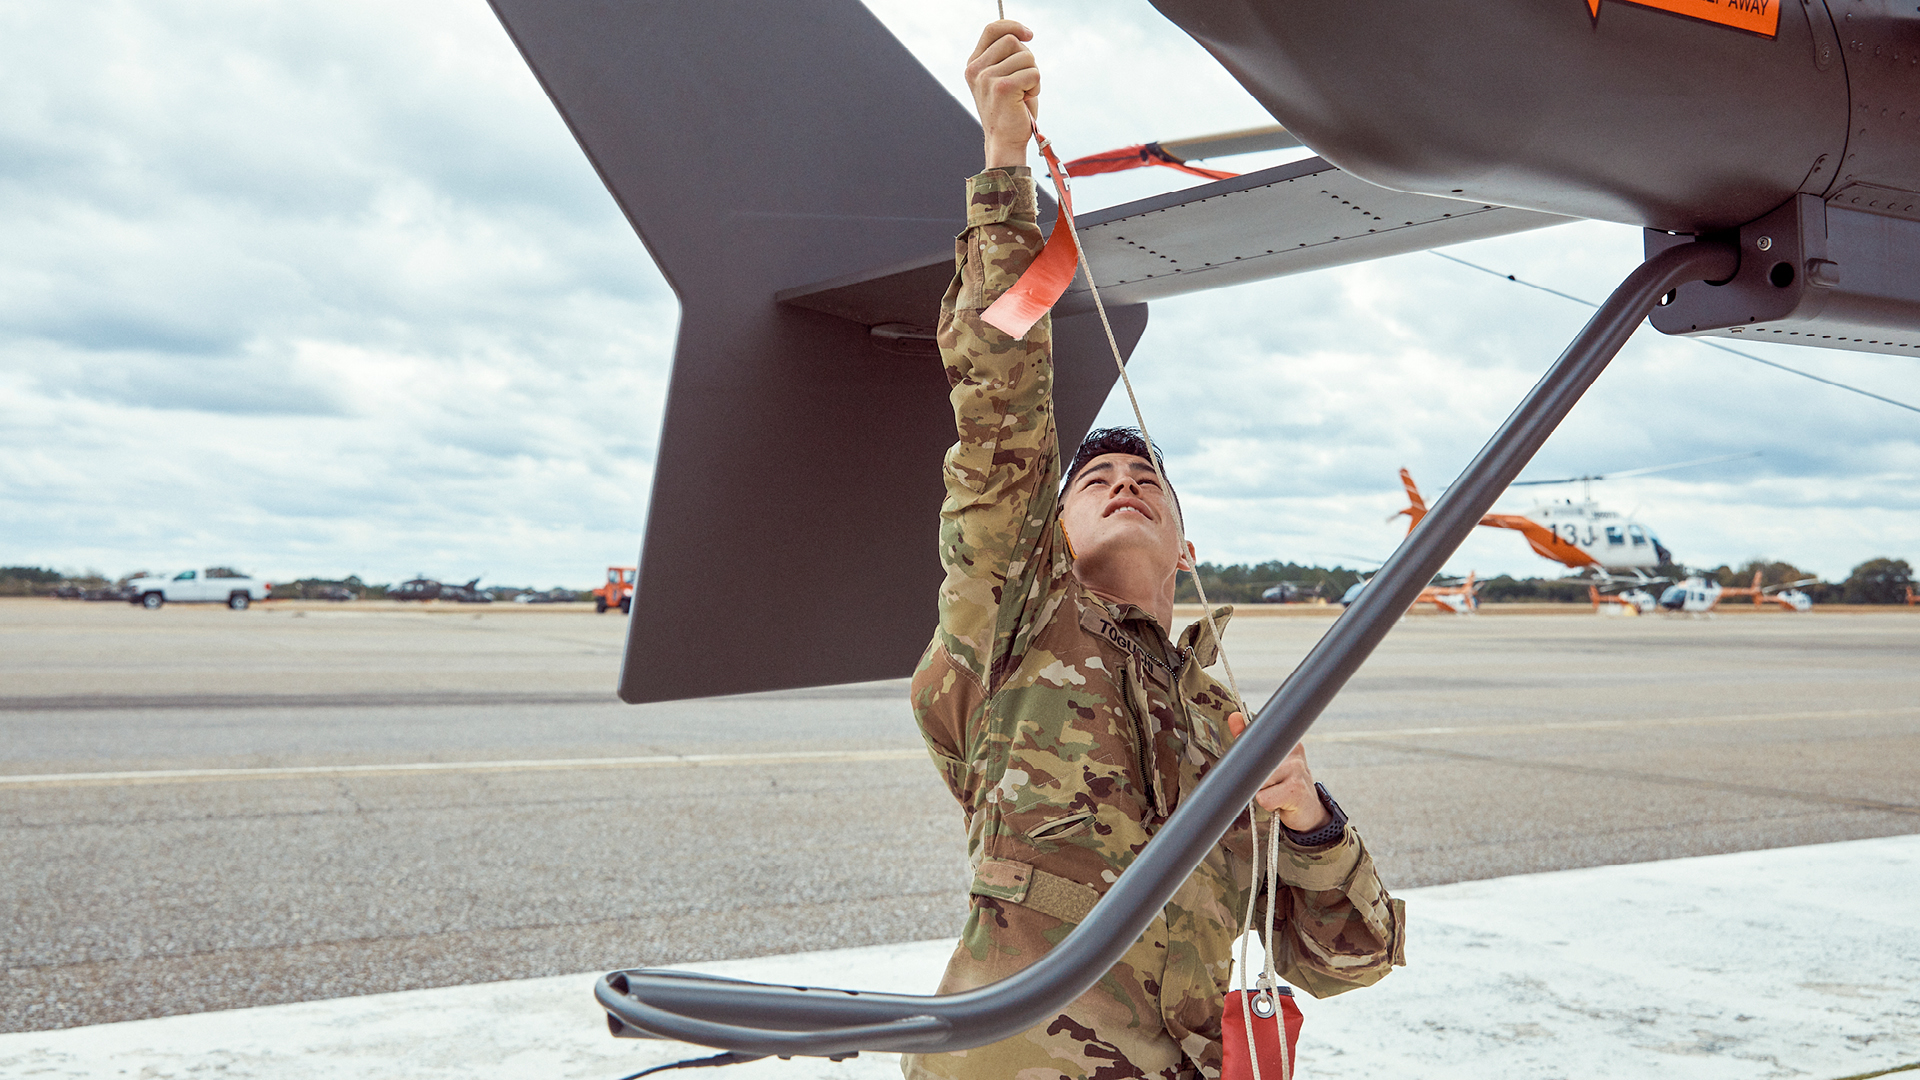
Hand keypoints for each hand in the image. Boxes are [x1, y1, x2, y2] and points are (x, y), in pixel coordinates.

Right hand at [965, 19, 1037, 168]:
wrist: (1005, 142)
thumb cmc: (1010, 110)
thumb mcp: (1004, 77)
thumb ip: (1007, 56)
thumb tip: (1023, 34)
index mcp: (974, 65)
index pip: (992, 30)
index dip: (1013, 26)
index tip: (1029, 35)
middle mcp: (976, 70)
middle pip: (1013, 41)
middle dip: (1027, 59)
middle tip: (1023, 83)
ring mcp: (987, 78)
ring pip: (1027, 57)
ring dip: (1033, 76)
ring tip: (1023, 95)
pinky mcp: (1002, 88)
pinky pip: (1033, 73)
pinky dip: (1036, 87)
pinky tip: (1026, 101)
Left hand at [1227, 712, 1331, 833]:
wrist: (1310, 811)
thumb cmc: (1285, 785)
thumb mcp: (1270, 761)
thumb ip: (1251, 740)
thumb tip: (1234, 717)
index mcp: (1286, 741)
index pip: (1256, 740)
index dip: (1248, 755)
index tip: (1256, 766)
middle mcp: (1293, 751)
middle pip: (1253, 764)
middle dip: (1254, 778)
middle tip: (1268, 785)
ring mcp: (1296, 770)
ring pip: (1257, 782)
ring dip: (1260, 792)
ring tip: (1276, 793)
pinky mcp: (1296, 791)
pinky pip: (1264, 798)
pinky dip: (1267, 804)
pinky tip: (1281, 803)